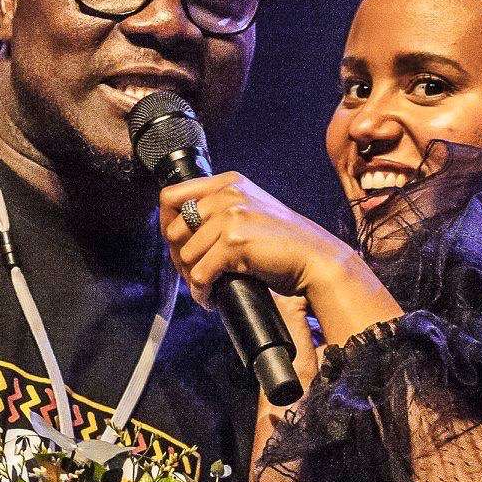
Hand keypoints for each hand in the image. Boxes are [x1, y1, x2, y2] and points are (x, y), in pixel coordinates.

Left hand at [158, 173, 354, 308]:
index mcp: (227, 183)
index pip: (171, 196)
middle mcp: (226, 194)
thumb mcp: (250, 211)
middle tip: (192, 275)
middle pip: (174, 229)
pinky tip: (210, 298)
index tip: (176, 245)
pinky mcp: (234, 243)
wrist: (315, 258)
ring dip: (192, 279)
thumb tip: (177, 233)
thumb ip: (218, 210)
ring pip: (186, 256)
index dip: (166, 223)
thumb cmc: (283, 242)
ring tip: (206, 288)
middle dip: (179, 258)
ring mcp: (230, 217)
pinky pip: (200, 275)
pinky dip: (202, 293)